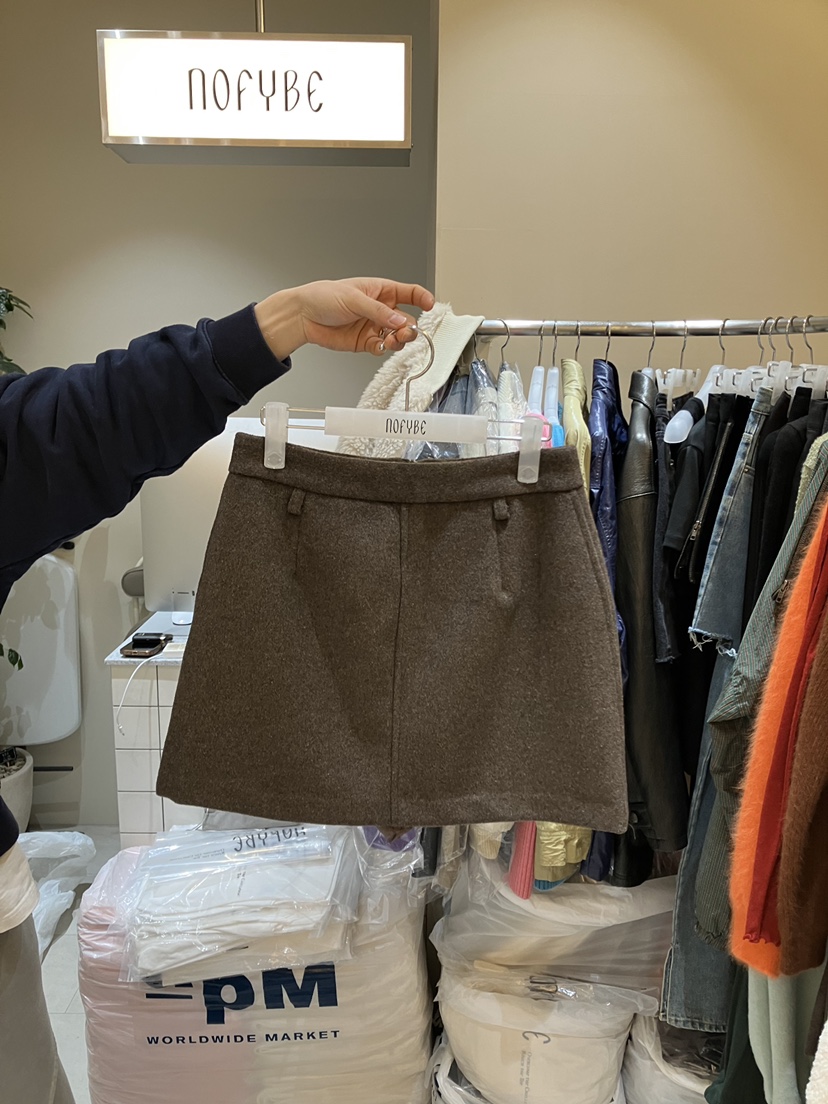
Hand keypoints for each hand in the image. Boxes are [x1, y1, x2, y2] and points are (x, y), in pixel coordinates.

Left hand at [254, 277, 434, 360]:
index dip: (422, 298)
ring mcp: (374, 326)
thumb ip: (379, 312)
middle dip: (409, 327)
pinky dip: (384, 349)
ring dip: (399, 340)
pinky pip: (382, 348)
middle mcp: (380, 309)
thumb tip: (401, 321)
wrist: (303, 316)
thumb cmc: (323, 297)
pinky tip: (379, 346)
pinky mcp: (365, 342)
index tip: (430, 306)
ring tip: (393, 340)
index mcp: (381, 290)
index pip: (409, 293)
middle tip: (406, 332)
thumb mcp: (354, 298)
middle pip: (406, 319)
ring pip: (396, 336)